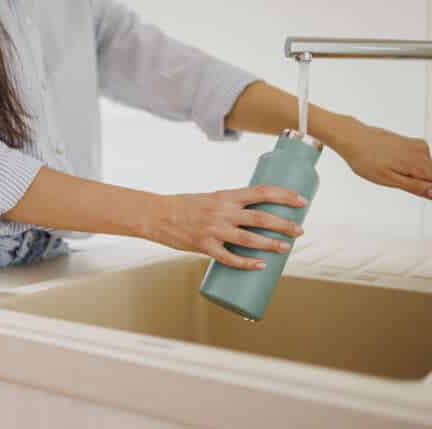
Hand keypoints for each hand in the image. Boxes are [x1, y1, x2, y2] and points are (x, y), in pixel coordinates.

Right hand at [147, 186, 306, 269]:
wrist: (157, 215)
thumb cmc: (185, 206)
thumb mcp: (210, 199)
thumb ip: (230, 208)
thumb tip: (256, 220)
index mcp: (225, 195)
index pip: (262, 192)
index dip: (285, 196)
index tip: (302, 201)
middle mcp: (222, 211)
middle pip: (261, 217)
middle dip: (285, 224)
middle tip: (300, 230)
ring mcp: (213, 229)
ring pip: (249, 239)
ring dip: (271, 244)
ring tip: (286, 248)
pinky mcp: (204, 246)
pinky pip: (229, 258)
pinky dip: (246, 263)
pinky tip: (260, 266)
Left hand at [333, 120, 431, 198]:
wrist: (353, 138)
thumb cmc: (365, 158)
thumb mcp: (389, 179)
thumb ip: (415, 187)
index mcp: (419, 164)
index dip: (427, 188)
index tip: (412, 186)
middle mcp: (423, 152)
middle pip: (431, 174)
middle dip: (419, 181)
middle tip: (397, 179)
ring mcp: (418, 145)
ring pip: (425, 167)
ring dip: (412, 173)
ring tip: (391, 169)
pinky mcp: (412, 142)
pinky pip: (419, 159)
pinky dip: (409, 164)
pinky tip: (393, 162)